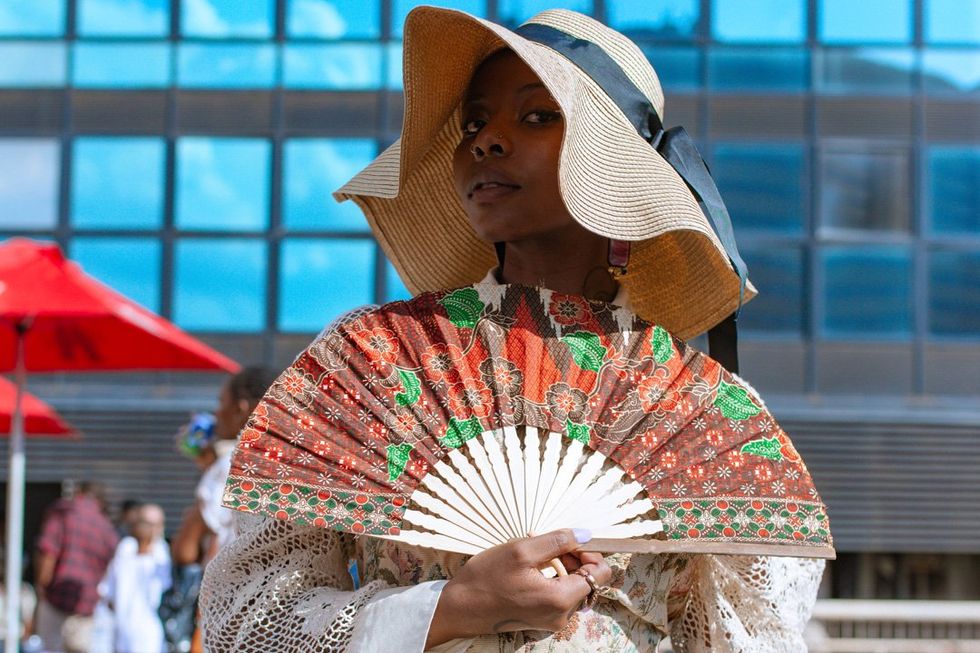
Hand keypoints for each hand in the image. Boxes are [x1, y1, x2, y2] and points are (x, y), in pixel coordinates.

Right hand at [424, 529, 610, 646]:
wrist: (460, 608)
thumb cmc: (486, 578)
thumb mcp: (521, 550)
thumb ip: (557, 541)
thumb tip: (585, 534)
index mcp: (561, 599)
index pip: (600, 574)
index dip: (590, 553)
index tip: (569, 541)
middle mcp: (562, 615)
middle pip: (588, 580)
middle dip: (573, 558)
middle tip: (547, 545)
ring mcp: (552, 620)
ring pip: (573, 586)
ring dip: (562, 567)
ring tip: (536, 556)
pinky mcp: (542, 619)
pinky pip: (559, 595)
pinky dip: (552, 578)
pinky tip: (531, 569)